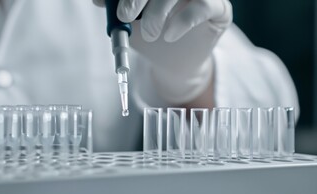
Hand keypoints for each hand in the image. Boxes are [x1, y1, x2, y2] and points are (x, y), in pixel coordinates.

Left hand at [94, 0, 231, 103]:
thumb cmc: (152, 37)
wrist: (174, 64)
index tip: (115, 7)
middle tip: (125, 15)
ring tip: (150, 34)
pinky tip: (170, 36)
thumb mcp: (130, 23)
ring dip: (159, 10)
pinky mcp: (219, 8)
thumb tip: (97, 0)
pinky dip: (183, 20)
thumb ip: (116, 8)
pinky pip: (204, 5)